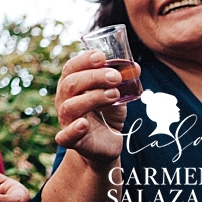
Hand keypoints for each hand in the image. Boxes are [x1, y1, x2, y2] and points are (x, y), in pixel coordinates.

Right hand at [54, 49, 128, 166]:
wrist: (106, 145)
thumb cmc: (107, 115)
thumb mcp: (114, 95)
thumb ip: (121, 82)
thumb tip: (136, 68)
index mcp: (71, 86)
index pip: (71, 68)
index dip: (84, 60)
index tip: (101, 56)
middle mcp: (64, 100)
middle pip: (71, 84)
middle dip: (93, 77)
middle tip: (116, 76)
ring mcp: (66, 120)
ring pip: (70, 106)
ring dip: (93, 98)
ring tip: (114, 95)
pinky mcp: (72, 141)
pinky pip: (65, 136)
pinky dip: (73, 129)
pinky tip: (83, 123)